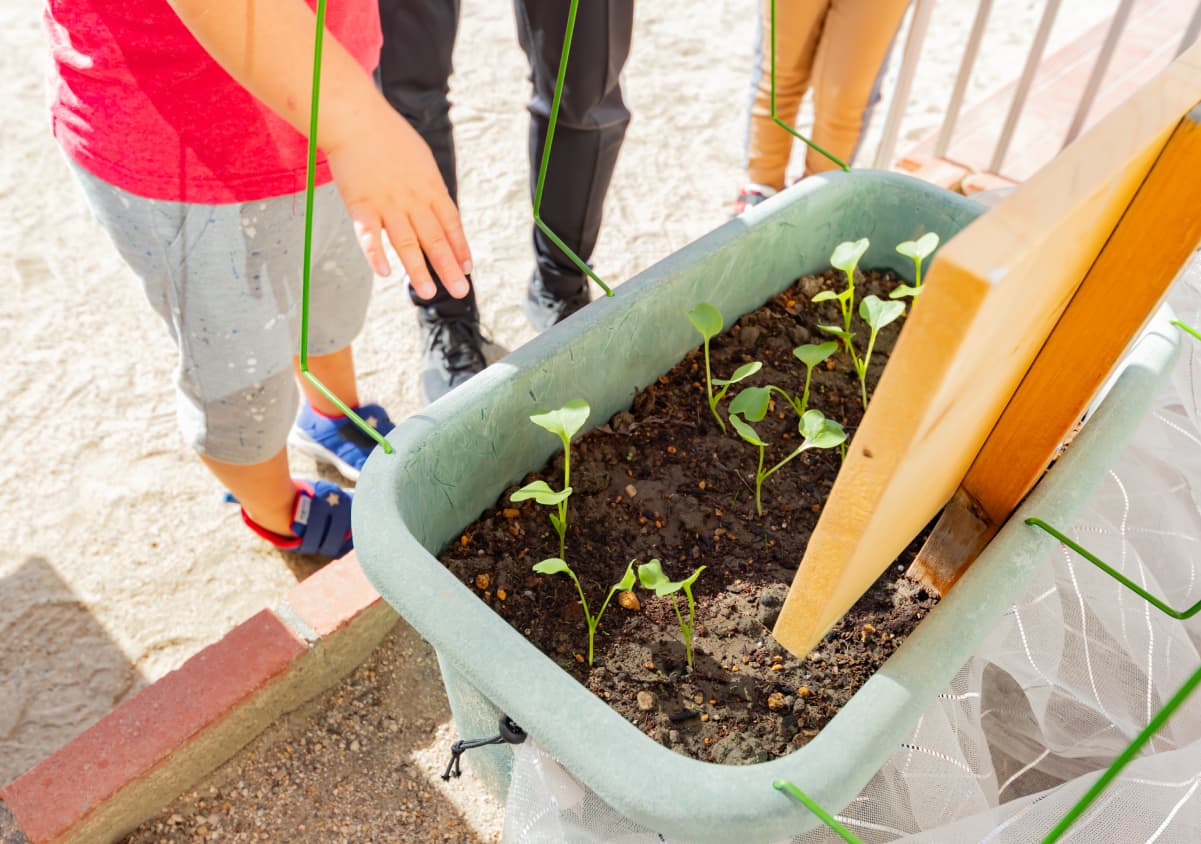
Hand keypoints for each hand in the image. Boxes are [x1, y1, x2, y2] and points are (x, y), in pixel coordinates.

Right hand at [326, 102, 471, 299]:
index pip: (451, 224)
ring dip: (418, 270)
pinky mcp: (361, 205)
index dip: (460, 247)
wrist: (356, 118)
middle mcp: (413, 200)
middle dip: (449, 267)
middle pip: (434, 239)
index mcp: (430, 188)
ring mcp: (387, 204)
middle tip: (461, 290)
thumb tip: (436, 205)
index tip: (468, 268)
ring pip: (406, 243)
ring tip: (429, 292)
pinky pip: (370, 235)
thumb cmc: (388, 135)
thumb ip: (428, 185)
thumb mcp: (421, 159)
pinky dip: (376, 254)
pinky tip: (384, 272)